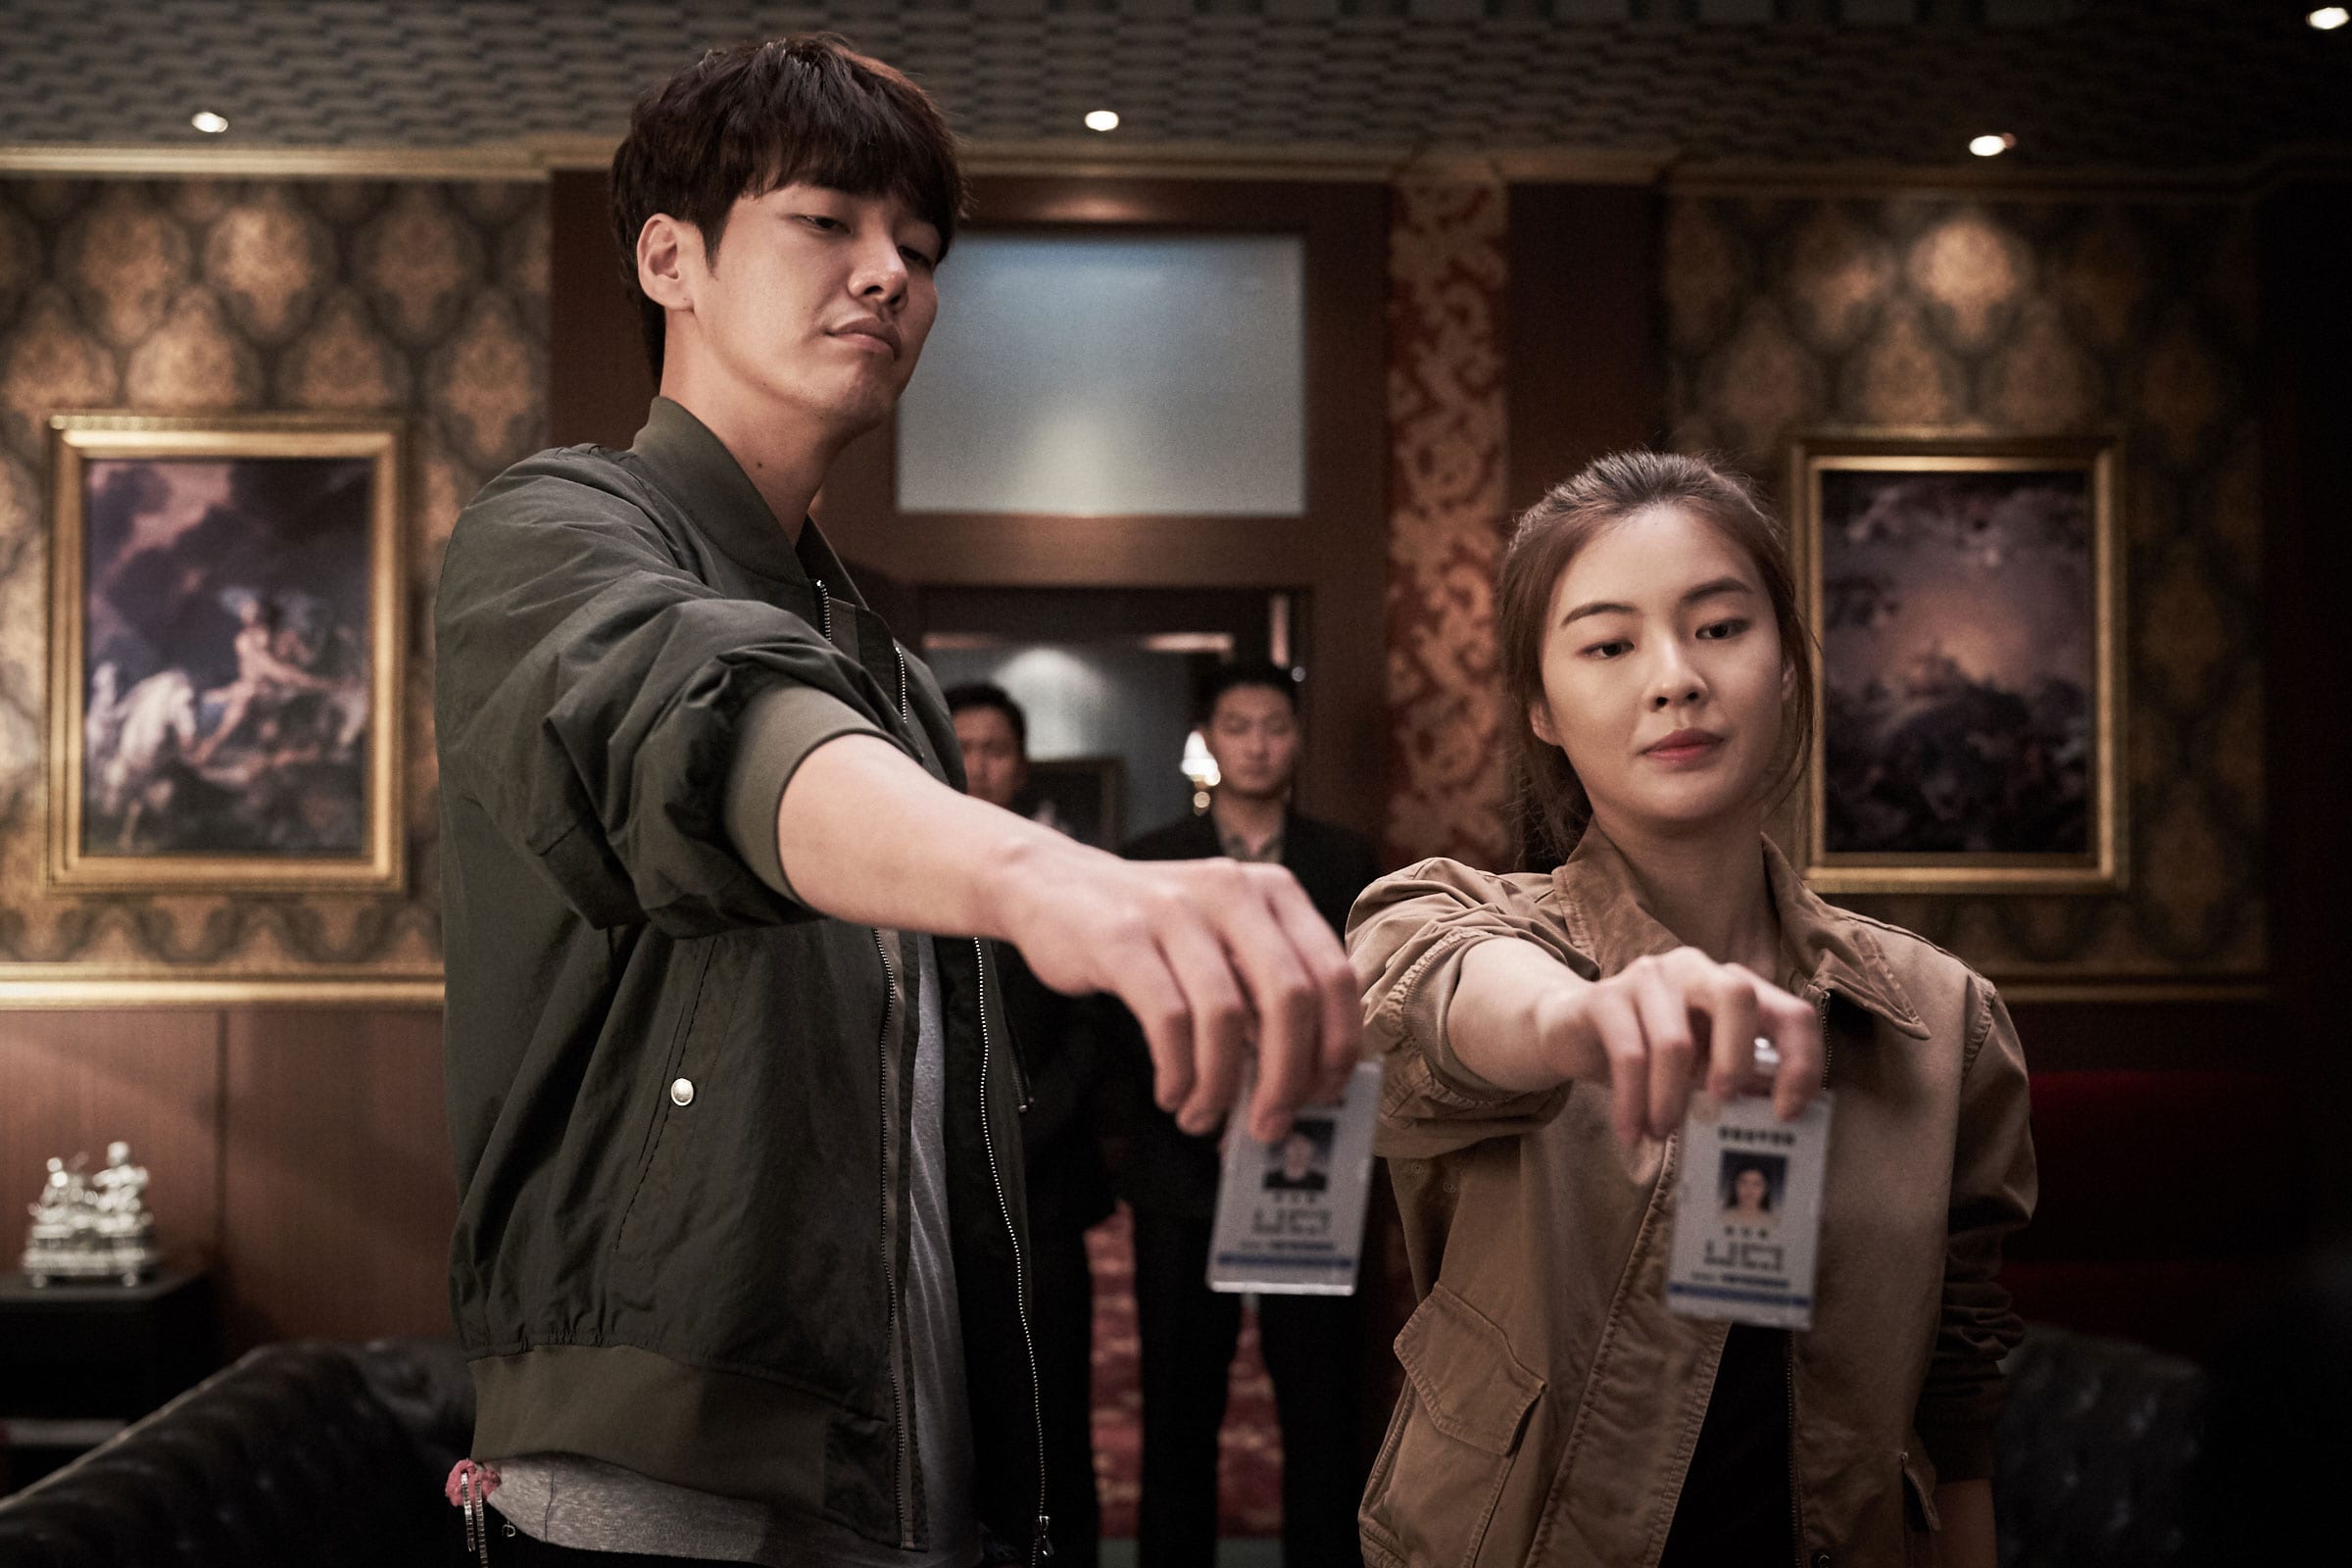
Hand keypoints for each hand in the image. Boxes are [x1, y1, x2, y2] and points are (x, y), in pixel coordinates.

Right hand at [993, 839, 1359, 1144]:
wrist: (1054, 884)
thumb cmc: (1153, 931)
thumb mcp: (1222, 942)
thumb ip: (1264, 993)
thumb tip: (1303, 1083)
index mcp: (1274, 891)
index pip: (1334, 975)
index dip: (1337, 1046)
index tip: (1323, 1096)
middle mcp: (1233, 891)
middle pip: (1290, 998)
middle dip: (1286, 1078)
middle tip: (1269, 1123)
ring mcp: (1176, 909)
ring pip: (1226, 1015)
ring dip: (1221, 1085)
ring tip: (1204, 1117)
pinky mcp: (1122, 936)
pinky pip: (1168, 1020)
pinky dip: (1178, 1072)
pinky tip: (1171, 1092)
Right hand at [1532, 949, 1821, 1147]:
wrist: (1569, 1031)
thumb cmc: (1647, 1053)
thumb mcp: (1699, 1068)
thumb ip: (1735, 1082)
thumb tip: (1772, 1119)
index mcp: (1732, 985)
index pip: (1790, 1013)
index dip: (1800, 1062)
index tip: (1786, 1113)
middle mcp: (1694, 969)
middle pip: (1737, 997)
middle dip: (1737, 1059)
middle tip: (1723, 1105)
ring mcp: (1648, 977)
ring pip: (1674, 1041)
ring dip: (1670, 1100)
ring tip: (1662, 1134)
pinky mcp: (1605, 997)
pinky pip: (1628, 1055)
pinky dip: (1633, 1103)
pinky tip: (1632, 1133)